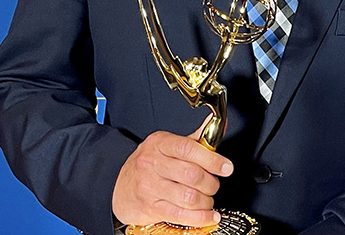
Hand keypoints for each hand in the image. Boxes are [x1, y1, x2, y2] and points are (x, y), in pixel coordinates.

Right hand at [112, 120, 233, 227]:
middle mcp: (153, 163)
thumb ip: (194, 140)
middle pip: (192, 175)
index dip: (212, 159)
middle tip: (214, 184)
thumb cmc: (147, 165)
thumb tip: (217, 127)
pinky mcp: (150, 208)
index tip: (226, 167)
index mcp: (160, 143)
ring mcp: (150, 187)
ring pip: (189, 197)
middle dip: (211, 183)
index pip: (189, 149)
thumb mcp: (166, 145)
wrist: (118, 186)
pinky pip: (181, 215)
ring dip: (206, 201)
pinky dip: (200, 217)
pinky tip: (209, 216)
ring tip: (208, 200)